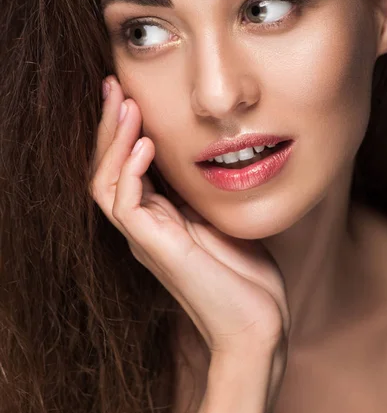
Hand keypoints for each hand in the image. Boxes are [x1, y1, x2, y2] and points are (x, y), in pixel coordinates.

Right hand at [90, 76, 290, 406]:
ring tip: (125, 104)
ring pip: (104, 183)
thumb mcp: (222, 218)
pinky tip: (145, 142)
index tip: (129, 93)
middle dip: (107, 126)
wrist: (257, 326)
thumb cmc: (245, 275)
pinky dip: (130, 170)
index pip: (125, 167)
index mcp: (158, 218)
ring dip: (111, 141)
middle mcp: (143, 226)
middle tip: (112, 85)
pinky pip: (126, 204)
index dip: (122, 130)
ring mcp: (145, 238)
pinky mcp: (155, 248)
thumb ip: (201, 191)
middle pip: (105, 169)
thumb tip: (205, 152)